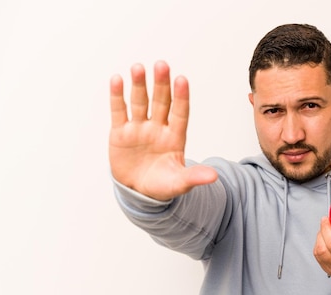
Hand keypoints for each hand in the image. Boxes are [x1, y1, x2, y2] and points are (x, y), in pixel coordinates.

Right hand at [109, 61, 217, 200]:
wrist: (139, 193)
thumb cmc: (162, 186)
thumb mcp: (179, 183)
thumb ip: (194, 177)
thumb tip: (214, 177)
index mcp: (175, 137)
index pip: (180, 113)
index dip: (181, 97)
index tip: (182, 80)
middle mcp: (158, 128)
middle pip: (161, 102)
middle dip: (161, 84)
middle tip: (162, 65)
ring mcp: (139, 129)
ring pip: (140, 102)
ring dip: (139, 85)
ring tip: (138, 68)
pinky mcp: (120, 133)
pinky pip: (119, 111)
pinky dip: (117, 96)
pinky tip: (117, 80)